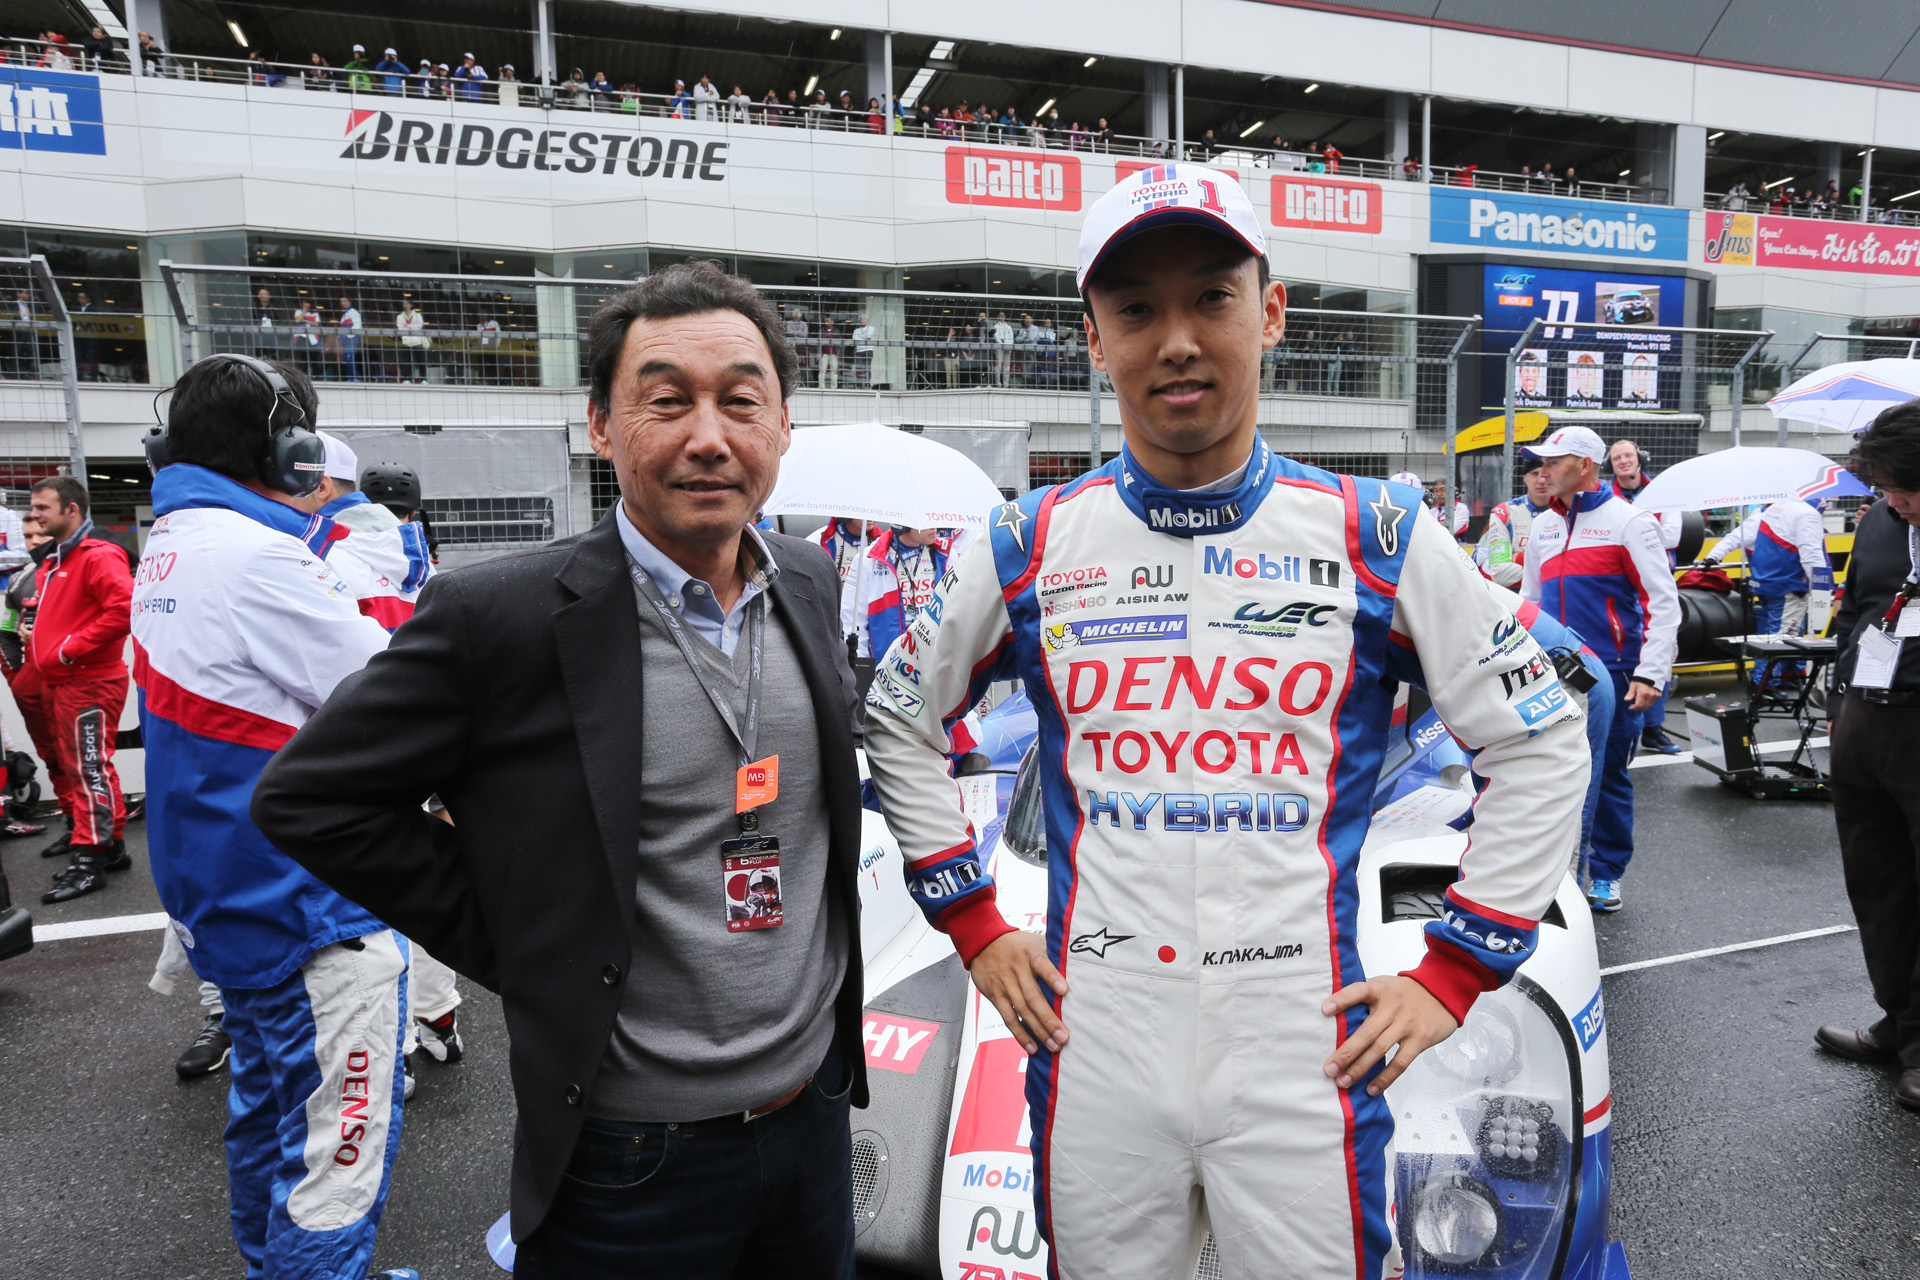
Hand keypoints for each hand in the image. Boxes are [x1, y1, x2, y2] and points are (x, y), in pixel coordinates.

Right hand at [968, 930, 1068, 1054]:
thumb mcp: (1034, 941)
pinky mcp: (996, 995)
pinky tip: (1032, 1046)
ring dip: (1038, 1030)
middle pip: (1033, 996)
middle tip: (1063, 1036)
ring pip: (1022, 1010)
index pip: (1042, 965)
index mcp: (1030, 954)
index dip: (1052, 977)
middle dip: (1049, 1018)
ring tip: (1052, 1045)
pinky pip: (1008, 1017)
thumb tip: (1077, 968)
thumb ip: (1052, 954)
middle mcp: (1017, 970)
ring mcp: (1005, 984)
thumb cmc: (1015, 944)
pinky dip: (1020, 1033)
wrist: (982, 941)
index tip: (1064, 991)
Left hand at [1323, 975, 1459, 1095]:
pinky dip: (1385, 1078)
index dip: (1342, 999)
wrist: (1442, 990)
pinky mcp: (1419, 1040)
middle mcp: (1392, 1007)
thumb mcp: (1385, 984)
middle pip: (1366, 1032)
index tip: (1325, 1010)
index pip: (1358, 991)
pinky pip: (1399, 1062)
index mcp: (1380, 990)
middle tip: (1329, 1069)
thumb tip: (1334, 1011)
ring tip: (1344, 1081)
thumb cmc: (1407, 991)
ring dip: (1360, 1068)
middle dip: (1346, 1053)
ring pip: (1379, 1050)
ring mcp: (1406, 1025)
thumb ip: (1365, 995)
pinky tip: (1371, 1088)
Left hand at [1625, 679, 1659, 710]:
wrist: (1651, 674)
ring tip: (1638, 703)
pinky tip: (1644, 700)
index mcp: (1643, 693)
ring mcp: (1655, 696)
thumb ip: (1630, 693)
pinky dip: (1648, 703)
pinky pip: (1652, 702)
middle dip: (1638, 708)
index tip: (1630, 707)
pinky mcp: (1658, 695)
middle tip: (1634, 706)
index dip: (1634, 708)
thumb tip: (1626, 699)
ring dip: (1643, 706)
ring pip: (1649, 705)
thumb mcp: (1633, 685)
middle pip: (1644, 707)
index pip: (1639, 705)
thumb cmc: (1641, 679)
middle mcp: (1650, 695)